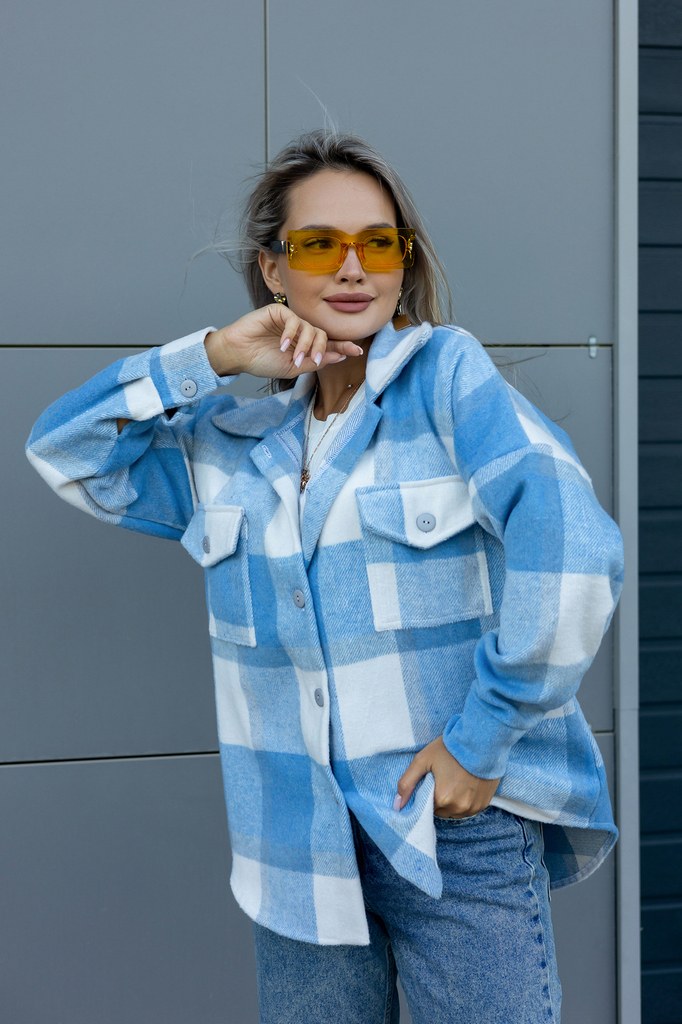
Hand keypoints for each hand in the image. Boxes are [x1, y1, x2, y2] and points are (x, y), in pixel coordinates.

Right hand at [204, 304, 363, 378]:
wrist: (237, 354)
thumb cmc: (261, 361)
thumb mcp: (292, 368)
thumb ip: (314, 362)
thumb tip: (340, 357)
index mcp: (304, 345)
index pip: (328, 344)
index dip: (343, 347)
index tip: (357, 351)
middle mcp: (300, 331)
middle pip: (323, 335)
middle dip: (322, 349)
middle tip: (313, 360)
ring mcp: (290, 320)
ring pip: (311, 329)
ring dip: (305, 345)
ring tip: (293, 357)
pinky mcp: (279, 311)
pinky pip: (294, 320)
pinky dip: (291, 334)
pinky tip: (282, 345)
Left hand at [395, 735, 500, 818]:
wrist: (481, 740)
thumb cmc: (450, 748)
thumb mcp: (423, 760)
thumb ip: (407, 783)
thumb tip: (397, 805)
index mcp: (442, 798)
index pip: (426, 807)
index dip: (427, 794)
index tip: (432, 781)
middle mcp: (458, 807)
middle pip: (441, 811)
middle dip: (439, 798)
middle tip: (444, 778)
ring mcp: (473, 807)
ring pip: (455, 812)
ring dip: (452, 802)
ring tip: (455, 781)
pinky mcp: (483, 804)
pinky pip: (469, 810)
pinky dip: (465, 801)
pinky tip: (466, 785)